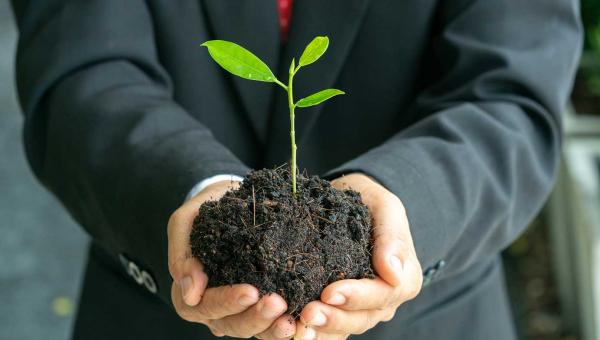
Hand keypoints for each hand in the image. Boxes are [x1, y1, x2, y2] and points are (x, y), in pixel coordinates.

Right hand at [168, 180, 295, 338]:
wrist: (233, 201)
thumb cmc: (207, 211)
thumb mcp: (186, 221)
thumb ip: (181, 251)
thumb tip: (190, 293)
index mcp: (190, 293)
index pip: (205, 306)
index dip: (226, 301)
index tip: (250, 291)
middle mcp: (213, 309)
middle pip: (231, 324)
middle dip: (255, 317)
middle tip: (278, 303)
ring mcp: (238, 311)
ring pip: (252, 329)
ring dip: (271, 327)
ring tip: (291, 318)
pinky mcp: (259, 307)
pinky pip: (270, 325)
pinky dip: (284, 327)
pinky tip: (300, 320)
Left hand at [294, 173, 422, 339]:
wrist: (349, 202)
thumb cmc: (369, 202)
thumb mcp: (385, 207)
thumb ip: (392, 236)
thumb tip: (392, 272)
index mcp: (403, 278)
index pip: (383, 294)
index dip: (357, 297)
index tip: (331, 292)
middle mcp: (384, 300)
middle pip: (362, 318)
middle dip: (334, 318)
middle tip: (307, 313)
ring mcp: (362, 308)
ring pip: (344, 328)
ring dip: (321, 330)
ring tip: (297, 327)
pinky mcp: (339, 310)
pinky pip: (328, 329)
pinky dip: (313, 332)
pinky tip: (292, 330)